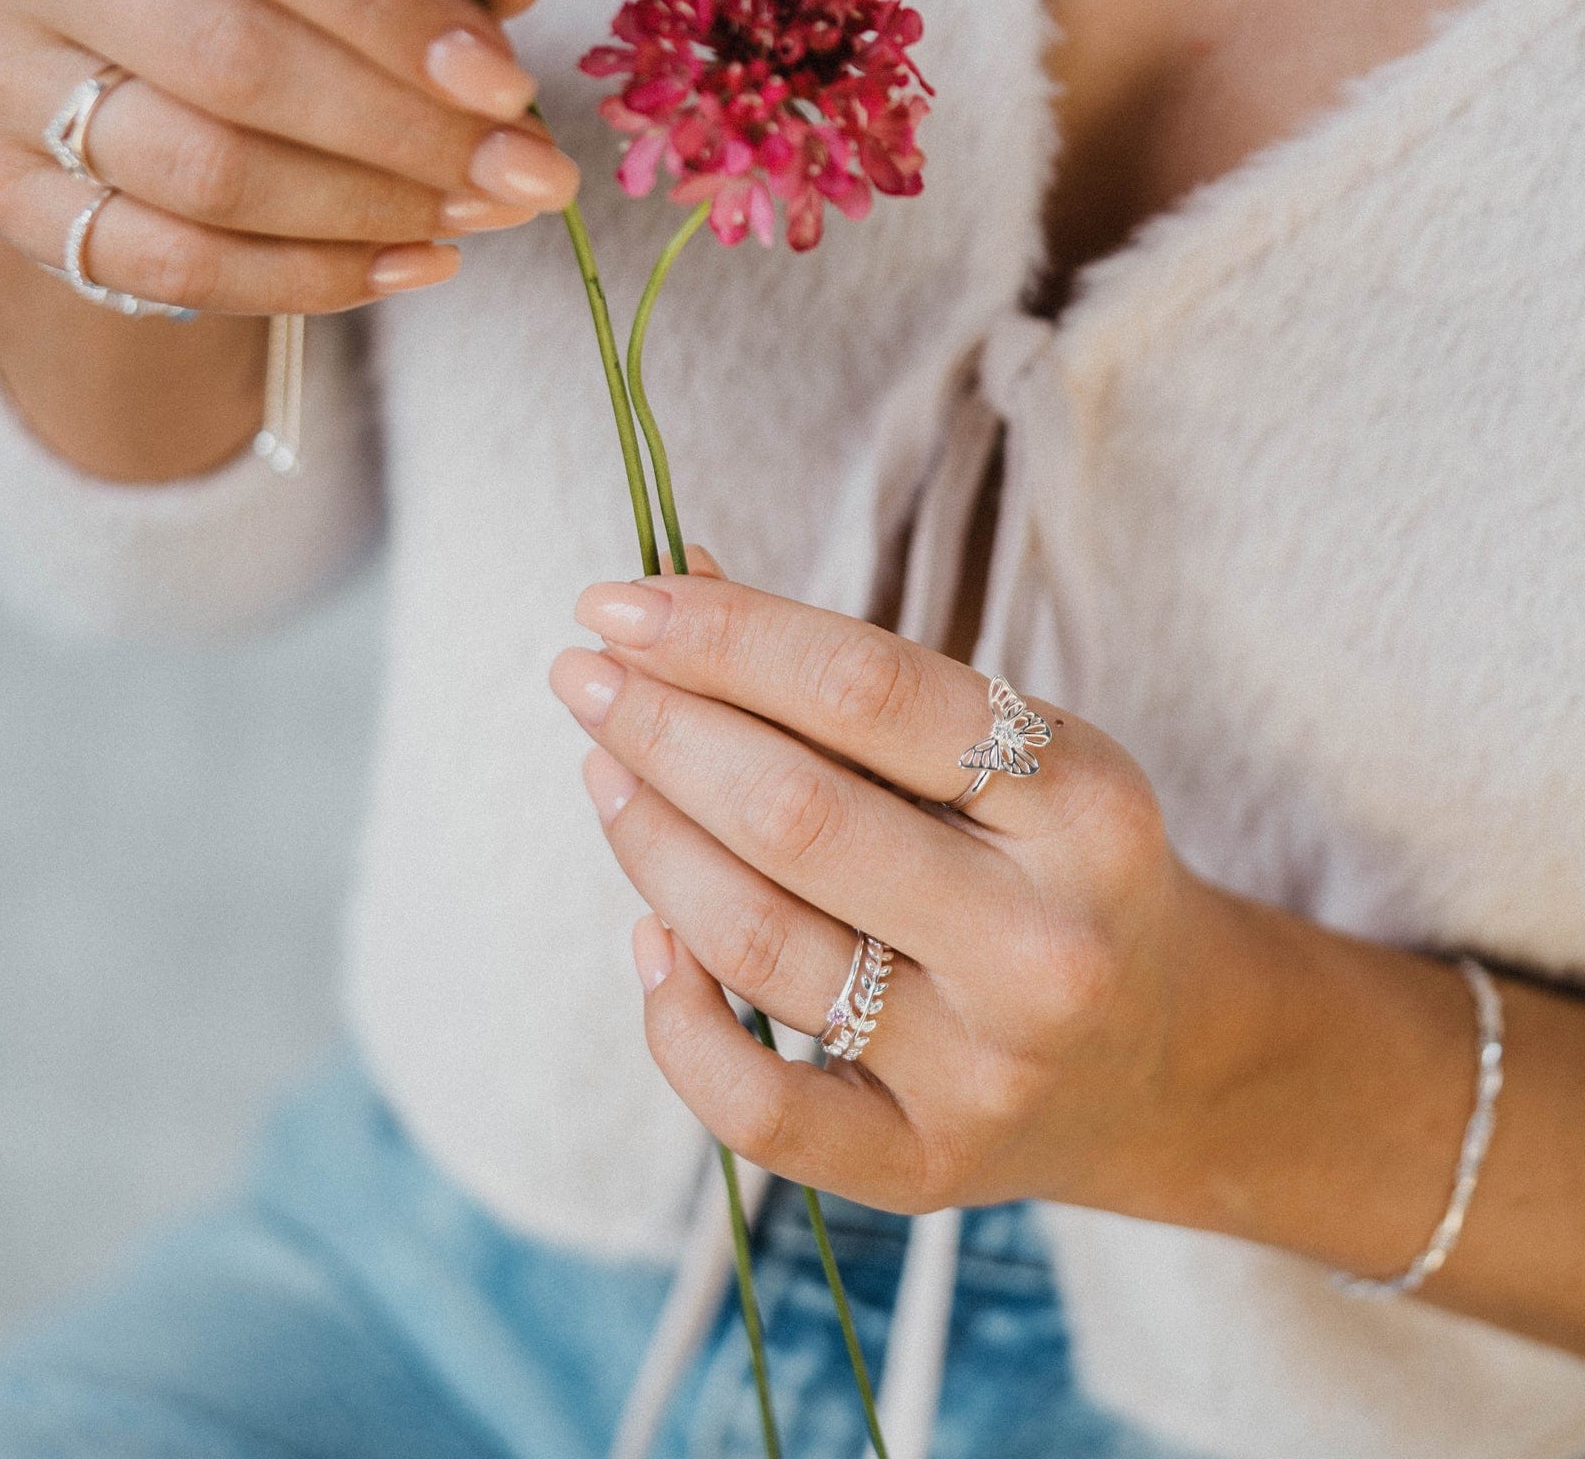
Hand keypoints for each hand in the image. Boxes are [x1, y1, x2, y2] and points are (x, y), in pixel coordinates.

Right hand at [0, 0, 577, 317]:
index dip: (394, 15)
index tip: (506, 84)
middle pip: (229, 62)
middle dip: (403, 133)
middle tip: (526, 174)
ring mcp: (0, 71)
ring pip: (202, 175)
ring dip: (368, 211)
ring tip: (483, 213)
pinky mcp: (12, 186)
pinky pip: (166, 263)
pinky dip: (306, 278)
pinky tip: (414, 263)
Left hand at [550, 571, 1260, 1217]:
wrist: (1172, 1058)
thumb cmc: (1060, 866)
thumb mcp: (1009, 750)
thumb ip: (849, 679)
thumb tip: (672, 584)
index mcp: (1083, 803)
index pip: (866, 689)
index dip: (724, 636)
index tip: (616, 599)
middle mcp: (1043, 942)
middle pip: (795, 813)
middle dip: (659, 726)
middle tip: (581, 675)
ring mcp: (985, 1069)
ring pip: (756, 942)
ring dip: (649, 840)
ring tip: (603, 768)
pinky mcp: (928, 1168)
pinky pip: (756, 1108)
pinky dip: (675, 1018)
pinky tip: (650, 935)